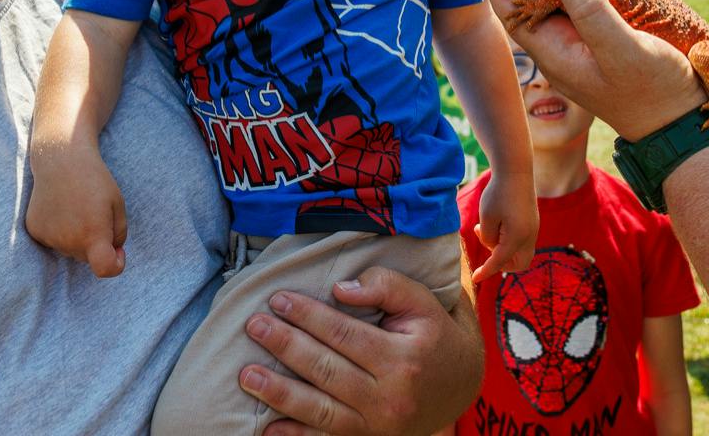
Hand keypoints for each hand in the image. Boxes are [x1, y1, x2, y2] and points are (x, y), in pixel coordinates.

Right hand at [23, 144, 127, 276]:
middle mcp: (68, 240)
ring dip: (77, 237)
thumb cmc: (94, 180)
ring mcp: (49, 237)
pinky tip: (61, 208)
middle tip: (95, 213)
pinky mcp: (36, 231)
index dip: (116, 265)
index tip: (118, 253)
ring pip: (71, 249)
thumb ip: (118, 234)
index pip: (105, 269)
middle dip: (96, 242)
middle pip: (88, 257)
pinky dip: (60, 230)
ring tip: (76, 207)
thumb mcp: (117, 204)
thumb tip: (111, 253)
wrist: (60, 159)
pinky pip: (54, 241)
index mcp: (93, 234)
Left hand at [241, 268, 480, 435]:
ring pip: (320, 410)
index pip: (344, 334)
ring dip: (279, 393)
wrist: (462, 385)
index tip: (278, 298)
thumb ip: (386, 286)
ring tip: (247, 375)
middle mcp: (389, 397)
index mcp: (404, 358)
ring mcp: (377, 425)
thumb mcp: (422, 302)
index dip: (308, 315)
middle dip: (285, 347)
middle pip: (326, 370)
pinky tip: (267, 429)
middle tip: (254, 326)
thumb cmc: (435, 334)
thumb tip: (340, 289)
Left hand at [471, 169, 536, 282]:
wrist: (516, 171)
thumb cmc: (498, 193)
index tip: (475, 279)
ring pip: (522, 252)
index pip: (499, 262)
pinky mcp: (532, 221)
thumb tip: (492, 247)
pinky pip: (522, 240)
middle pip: (520, 264)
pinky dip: (509, 240)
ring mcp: (533, 229)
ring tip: (484, 230)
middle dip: (503, 264)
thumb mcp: (486, 217)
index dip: (486, 271)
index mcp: (517, 237)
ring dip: (504, 249)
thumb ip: (487, 238)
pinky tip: (495, 224)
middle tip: (487, 251)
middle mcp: (529, 236)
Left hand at [479, 0, 703, 140]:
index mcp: (552, 52)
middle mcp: (558, 48)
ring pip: (548, 0)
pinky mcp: (600, 43)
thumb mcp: (624, 51)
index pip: (508, 4)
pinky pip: (574, 5)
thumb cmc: (655, 92)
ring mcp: (579, 46)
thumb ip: (592, 12)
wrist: (683, 128)